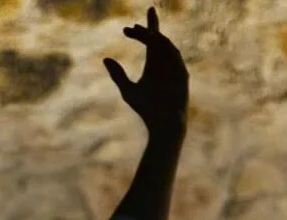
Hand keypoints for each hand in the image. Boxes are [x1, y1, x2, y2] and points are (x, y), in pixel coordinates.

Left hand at [103, 6, 189, 135]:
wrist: (162, 124)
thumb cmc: (146, 110)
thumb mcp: (128, 90)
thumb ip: (118, 75)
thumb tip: (105, 58)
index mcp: (153, 64)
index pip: (150, 42)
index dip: (143, 30)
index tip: (128, 27)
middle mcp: (165, 62)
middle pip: (157, 39)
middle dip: (147, 29)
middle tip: (131, 28)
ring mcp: (174, 66)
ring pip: (164, 45)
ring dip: (152, 37)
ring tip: (139, 35)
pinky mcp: (181, 72)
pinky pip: (173, 55)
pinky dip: (163, 48)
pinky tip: (152, 43)